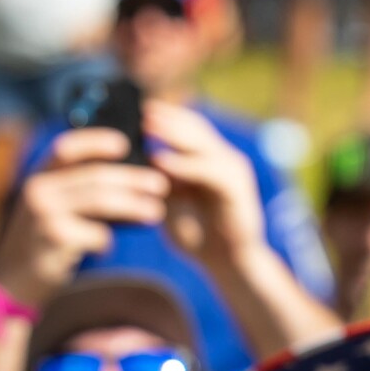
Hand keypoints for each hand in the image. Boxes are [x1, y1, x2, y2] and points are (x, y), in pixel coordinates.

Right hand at [0, 128, 169, 310]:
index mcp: (41, 174)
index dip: (96, 141)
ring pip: (99, 201)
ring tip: (157, 211)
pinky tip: (110, 246)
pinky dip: (107, 240)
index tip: (125, 144)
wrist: (15, 277)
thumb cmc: (46, 239)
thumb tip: (130, 179)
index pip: (68, 147)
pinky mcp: (53, 239)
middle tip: (160, 184)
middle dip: (132, 179)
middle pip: (95, 177)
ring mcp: (44, 213)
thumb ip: (79, 190)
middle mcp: (40, 188)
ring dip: (133, 206)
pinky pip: (94, 234)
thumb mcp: (55, 206)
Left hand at [146, 100, 268, 269]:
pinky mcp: (237, 189)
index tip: (135, 106)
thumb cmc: (199, 235)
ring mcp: (233, 171)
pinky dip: (183, 164)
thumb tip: (131, 157)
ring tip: (147, 125)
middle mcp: (224, 159)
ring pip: (202, 142)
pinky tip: (160, 160)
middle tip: (140, 108)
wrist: (229, 264)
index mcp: (210, 159)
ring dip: (173, 132)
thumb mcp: (171, 201)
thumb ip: (159, 179)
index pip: (189, 126)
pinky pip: (208, 169)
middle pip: (195, 126)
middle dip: (167, 116)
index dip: (165, 114)